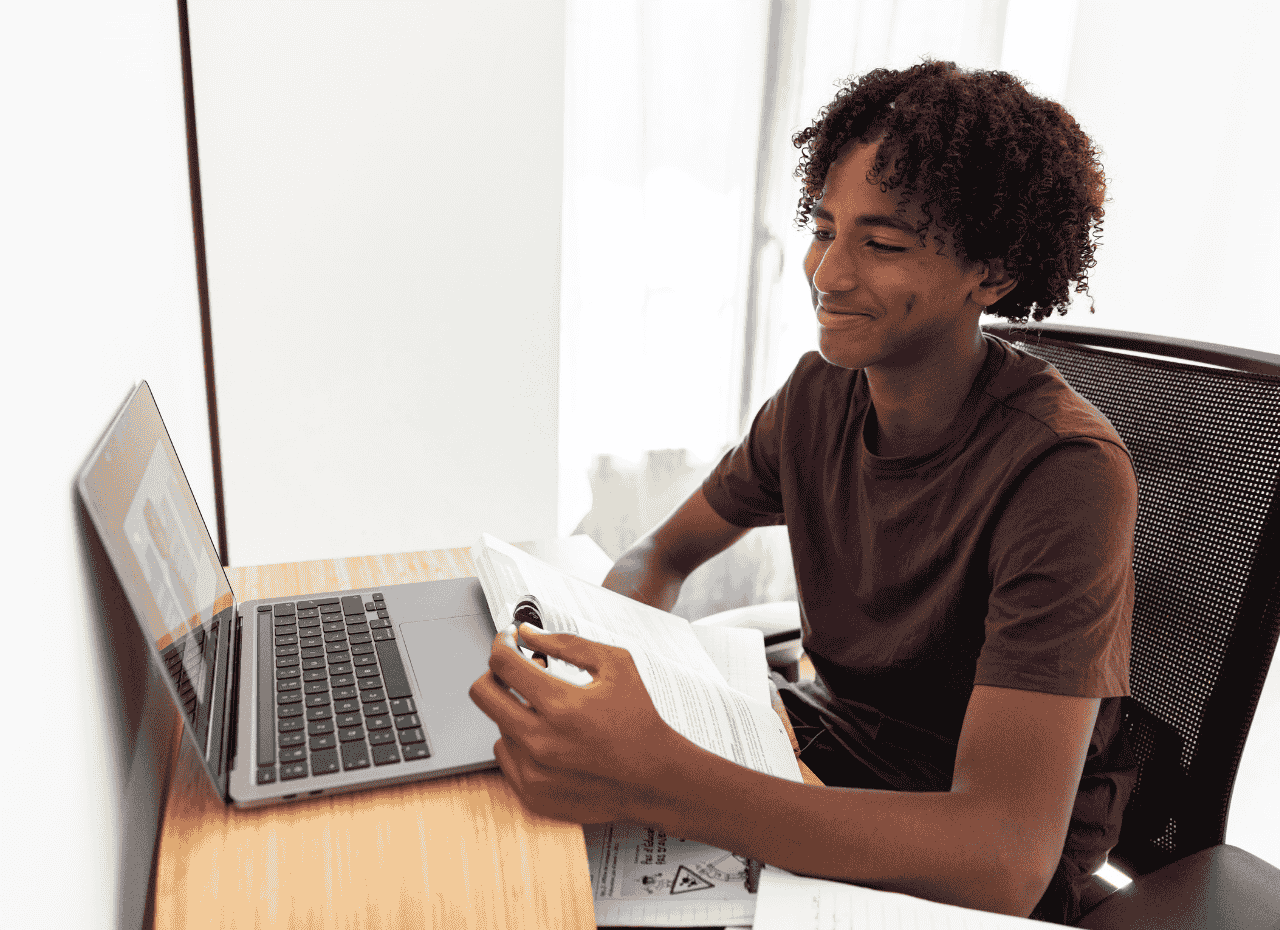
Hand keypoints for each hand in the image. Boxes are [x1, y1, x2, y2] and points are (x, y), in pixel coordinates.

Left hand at [468, 624, 682, 823]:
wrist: (657, 779)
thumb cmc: (640, 719)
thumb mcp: (615, 665)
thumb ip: (567, 644)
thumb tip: (527, 633)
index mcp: (561, 705)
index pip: (503, 663)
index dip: (502, 643)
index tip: (508, 640)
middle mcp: (541, 741)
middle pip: (483, 694)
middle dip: (495, 673)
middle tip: (516, 670)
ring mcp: (534, 771)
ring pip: (497, 725)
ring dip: (515, 710)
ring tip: (549, 710)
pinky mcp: (532, 793)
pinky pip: (505, 755)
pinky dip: (520, 741)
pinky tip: (549, 737)